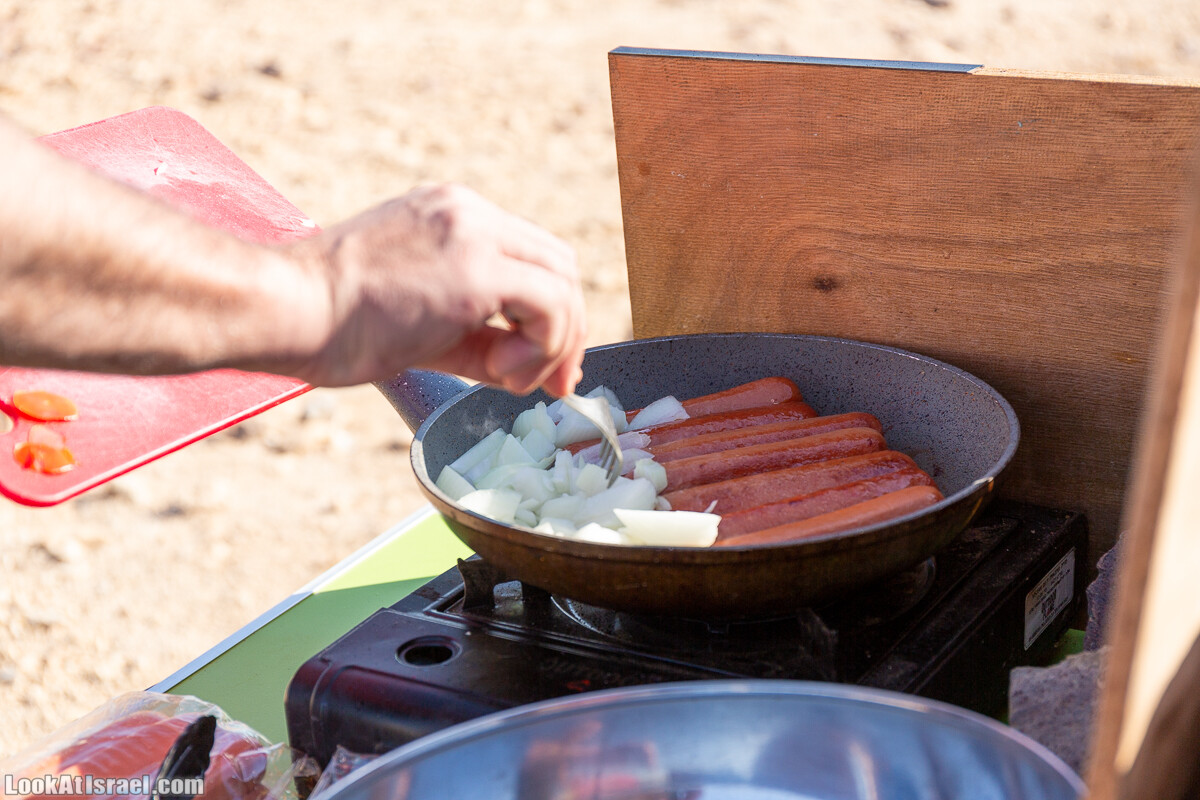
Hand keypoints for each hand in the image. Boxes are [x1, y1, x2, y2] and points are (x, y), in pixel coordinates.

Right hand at [288, 184, 586, 394]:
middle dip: (567, 332)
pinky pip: (551, 304)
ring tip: (511, 379)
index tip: (544, 366)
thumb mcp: (420, 325)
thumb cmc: (331, 323)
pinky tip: (502, 372)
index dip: (552, 314)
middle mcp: (468, 213)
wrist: (284, 308)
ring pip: (563, 282)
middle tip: (554, 384)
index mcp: (452, 215)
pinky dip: (544, 345)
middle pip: (559, 265)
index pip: (532, 256)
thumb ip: (476, 337)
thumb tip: (519, 367)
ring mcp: (473, 233)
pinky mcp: (475, 268)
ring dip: (554, 343)